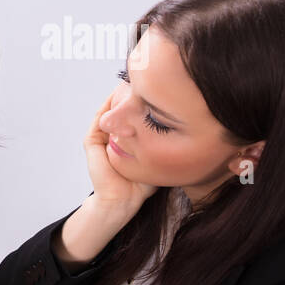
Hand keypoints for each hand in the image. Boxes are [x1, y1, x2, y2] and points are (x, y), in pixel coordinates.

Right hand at [86, 86, 156, 213]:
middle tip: (145, 83)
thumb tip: (191, 128)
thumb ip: (167, 145)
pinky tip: (122, 97)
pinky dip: (109, 105)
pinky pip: (99, 117)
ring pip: (109, 109)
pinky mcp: (92, 142)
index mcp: (124, 140)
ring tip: (134, 85)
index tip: (159, 91)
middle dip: (131, 95)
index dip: (143, 101)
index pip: (131, 114)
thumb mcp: (159, 159)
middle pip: (119, 108)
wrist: (122, 201)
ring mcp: (100, 137)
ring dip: (120, 97)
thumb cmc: (142, 185)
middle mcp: (111, 136)